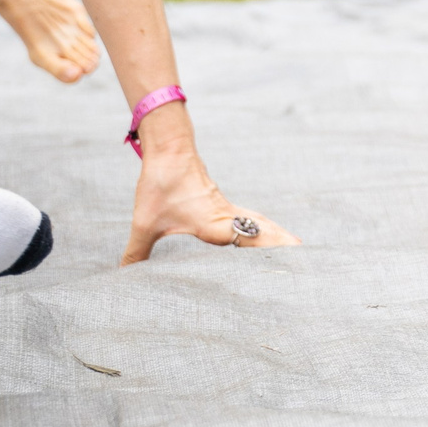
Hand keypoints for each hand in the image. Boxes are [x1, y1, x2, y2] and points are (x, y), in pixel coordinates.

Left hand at [126, 143, 296, 264]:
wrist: (169, 150)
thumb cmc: (160, 185)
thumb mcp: (144, 223)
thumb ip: (136, 253)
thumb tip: (122, 277)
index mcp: (214, 223)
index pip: (249, 239)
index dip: (271, 249)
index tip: (293, 257)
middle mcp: (226, 215)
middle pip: (262, 230)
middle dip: (282, 243)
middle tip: (305, 255)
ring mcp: (225, 207)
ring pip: (258, 222)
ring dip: (275, 234)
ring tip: (294, 246)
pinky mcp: (220, 202)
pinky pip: (249, 216)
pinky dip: (263, 225)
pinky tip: (262, 230)